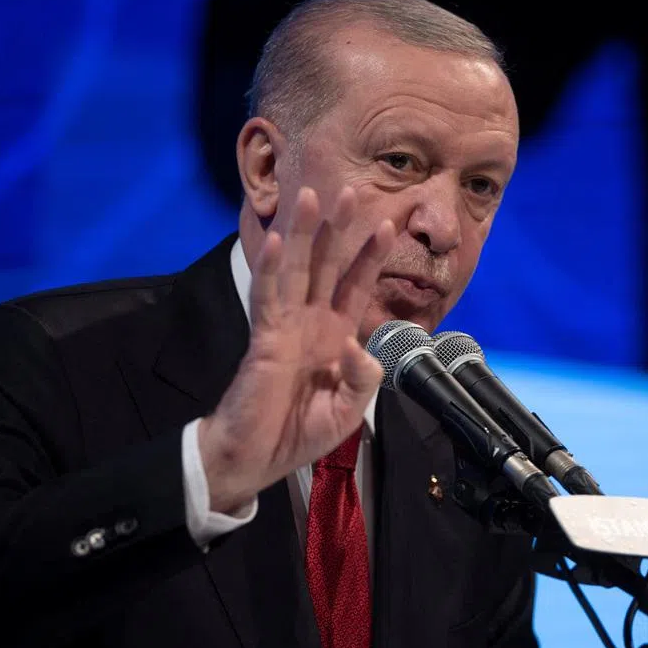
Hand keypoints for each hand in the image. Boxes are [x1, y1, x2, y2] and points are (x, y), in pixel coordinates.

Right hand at [198, 186, 394, 512]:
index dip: (371, 256)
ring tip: (311, 196)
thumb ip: (363, 379)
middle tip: (352, 190)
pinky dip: (272, 268)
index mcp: (335, 335)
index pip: (356, 286)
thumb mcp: (348, 410)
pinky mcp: (264, 339)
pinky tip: (279, 240)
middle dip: (340, 228)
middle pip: (327, 264)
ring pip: (296, 269)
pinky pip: (268, 297)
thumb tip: (357, 345)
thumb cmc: (299, 432)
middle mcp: (311, 322)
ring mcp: (286, 326)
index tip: (389, 224)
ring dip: (304, 233)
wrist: (257, 458)